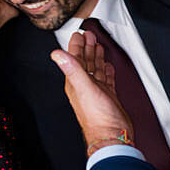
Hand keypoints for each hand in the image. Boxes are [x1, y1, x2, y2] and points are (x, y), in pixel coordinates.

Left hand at [49, 32, 133, 153]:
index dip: (77, 46)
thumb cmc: (98, 118)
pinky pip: (106, 79)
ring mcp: (97, 91)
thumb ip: (72, 70)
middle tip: (89, 36)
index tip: (79, 34)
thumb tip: (57, 54)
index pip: (75, 59)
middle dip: (87, 48)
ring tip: (98, 46)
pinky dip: (107, 71)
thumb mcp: (85, 89)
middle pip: (85, 62)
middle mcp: (85, 86)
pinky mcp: (108, 97)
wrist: (112, 135)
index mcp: (76, 83)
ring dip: (96, 57)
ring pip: (95, 69)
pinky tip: (107, 67)